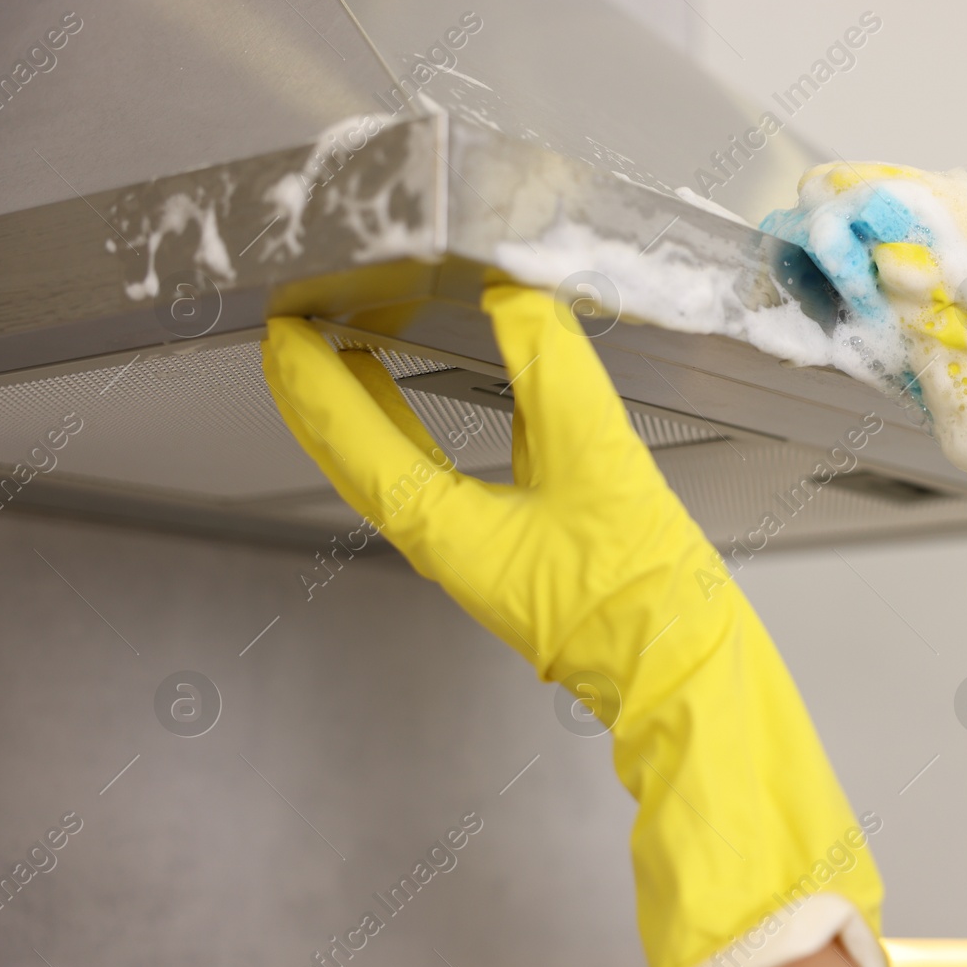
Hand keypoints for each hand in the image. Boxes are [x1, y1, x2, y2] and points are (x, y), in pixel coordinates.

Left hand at [262, 286, 885, 966]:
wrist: (685, 670)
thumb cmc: (640, 597)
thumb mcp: (599, 463)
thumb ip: (554, 374)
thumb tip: (517, 297)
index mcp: (442, 531)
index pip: (352, 441)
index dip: (310, 380)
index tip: (281, 327)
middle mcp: (446, 543)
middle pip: (359, 457)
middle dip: (324, 393)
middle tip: (296, 333)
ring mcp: (480, 548)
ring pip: (400, 466)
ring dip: (371, 408)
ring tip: (351, 355)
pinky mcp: (519, 546)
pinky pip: (452, 473)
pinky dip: (434, 426)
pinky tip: (453, 400)